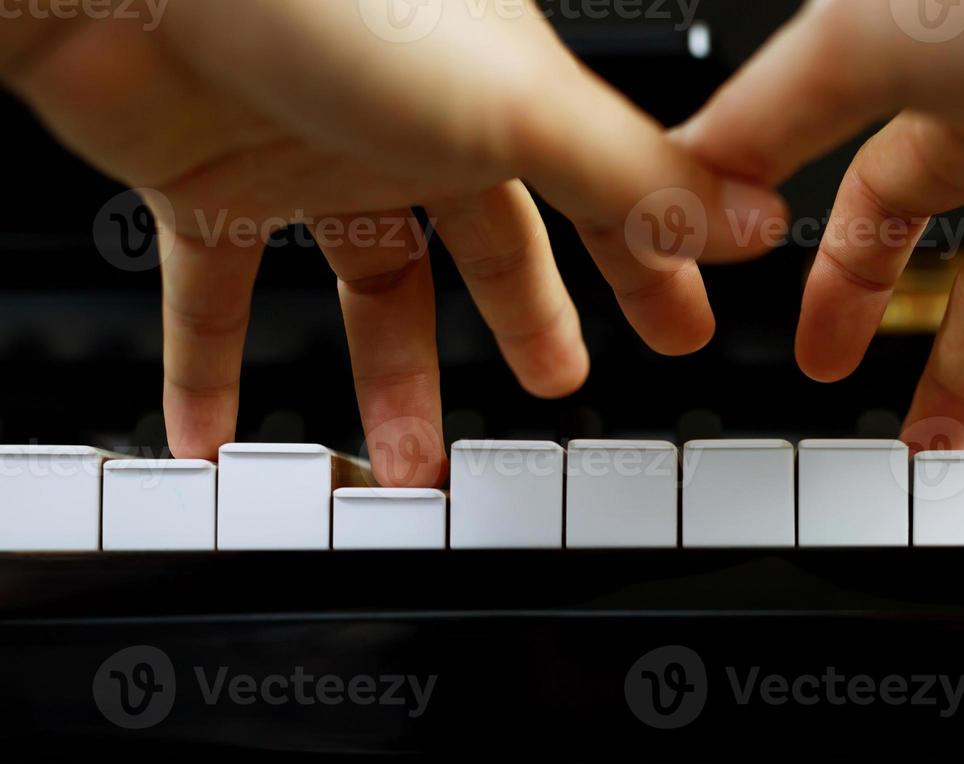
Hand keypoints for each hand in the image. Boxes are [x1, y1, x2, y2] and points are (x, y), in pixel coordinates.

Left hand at [4, 0, 783, 484]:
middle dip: (533, 325)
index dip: (646, 265)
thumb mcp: (515, 104)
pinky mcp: (209, 183)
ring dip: (391, 384)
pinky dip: (216, 373)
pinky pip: (220, 299)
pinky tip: (218, 432)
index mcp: (497, 96)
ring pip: (369, 292)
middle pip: (490, 248)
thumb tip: (752, 222)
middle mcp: (411, 122)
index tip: (679, 323)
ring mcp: (310, 155)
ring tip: (408, 465)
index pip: (598, 195)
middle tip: (561, 387)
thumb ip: (634, 174)